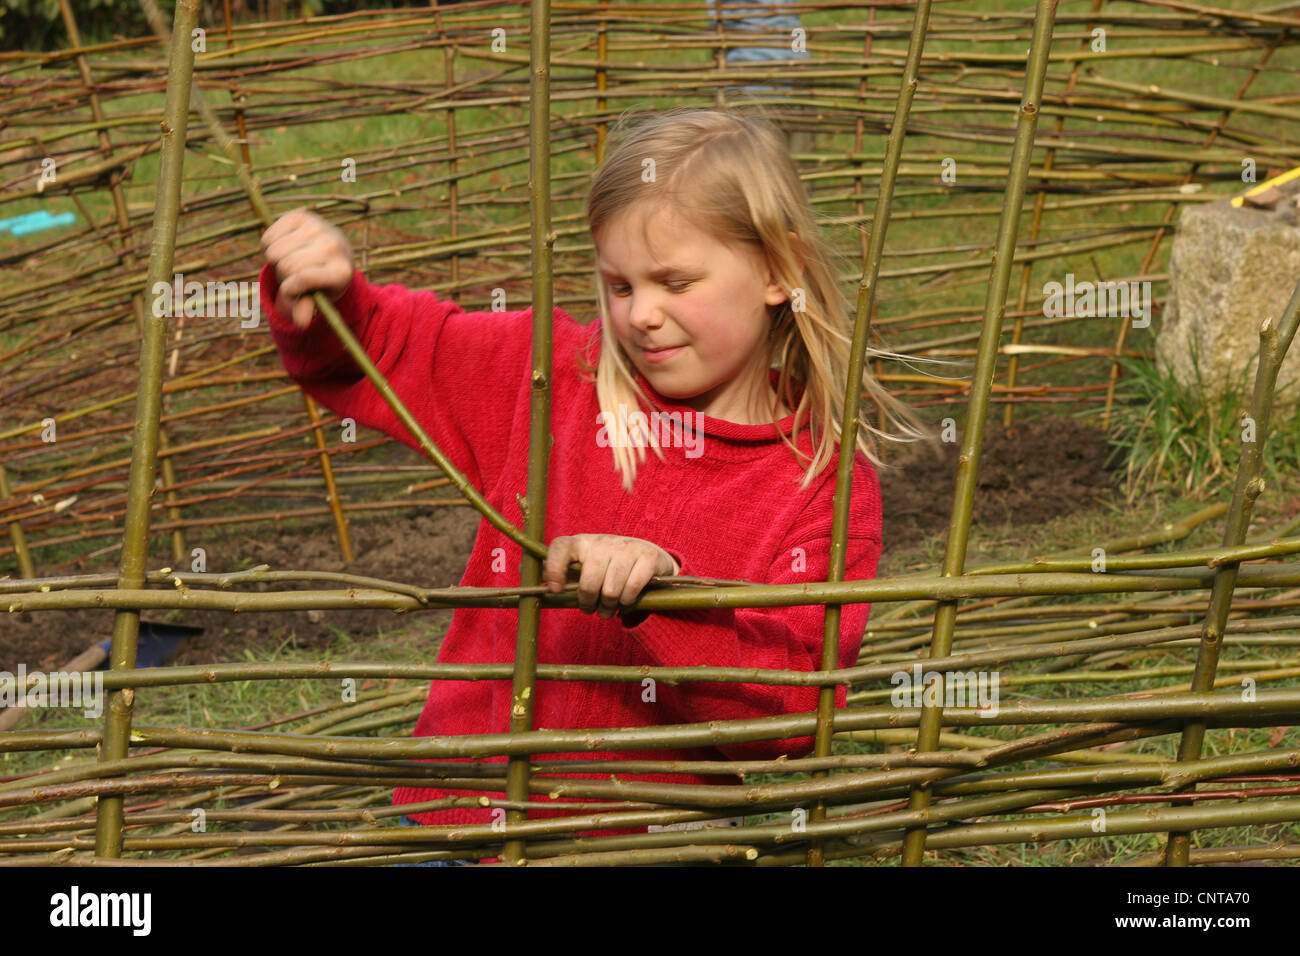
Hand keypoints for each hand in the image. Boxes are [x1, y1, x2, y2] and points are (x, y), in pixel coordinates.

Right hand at [260, 208, 355, 328]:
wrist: (335, 251)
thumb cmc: (323, 280)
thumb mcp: (318, 297)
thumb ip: (307, 308)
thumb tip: (301, 322)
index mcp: (341, 270)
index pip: (303, 279)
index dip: (290, 288)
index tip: (291, 289)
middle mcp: (334, 246)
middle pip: (286, 265)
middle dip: (283, 274)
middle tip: (294, 273)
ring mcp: (319, 227)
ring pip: (274, 250)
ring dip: (274, 259)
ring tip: (289, 260)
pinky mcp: (302, 215)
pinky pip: (268, 235)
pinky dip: (268, 245)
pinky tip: (283, 247)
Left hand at [543, 534, 679, 619]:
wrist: (650, 558)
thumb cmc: (608, 567)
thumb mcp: (584, 567)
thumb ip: (560, 573)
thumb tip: (530, 577)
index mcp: (581, 543)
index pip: (560, 548)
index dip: (553, 569)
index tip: (555, 590)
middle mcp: (602, 542)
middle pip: (589, 583)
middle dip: (589, 604)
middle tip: (592, 609)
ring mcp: (627, 548)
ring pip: (611, 591)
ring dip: (609, 608)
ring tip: (609, 608)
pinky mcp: (647, 557)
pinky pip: (631, 590)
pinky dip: (627, 603)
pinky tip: (626, 601)